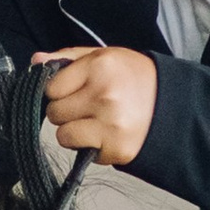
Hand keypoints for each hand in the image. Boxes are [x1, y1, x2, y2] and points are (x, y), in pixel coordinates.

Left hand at [36, 45, 157, 168]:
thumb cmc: (134, 79)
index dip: (59, 91)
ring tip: (95, 122)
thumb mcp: (104, 57)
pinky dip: (89, 146)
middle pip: (54, 112)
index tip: (74, 91)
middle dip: (66, 111)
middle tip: (88, 107)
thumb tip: (35, 61)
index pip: (51, 87)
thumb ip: (68, 58)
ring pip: (63, 135)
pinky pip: (81, 151)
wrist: (173, 106)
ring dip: (74, 132)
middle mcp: (104, 94)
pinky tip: (107, 134)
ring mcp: (110, 123)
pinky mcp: (115, 148)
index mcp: (100, 66)